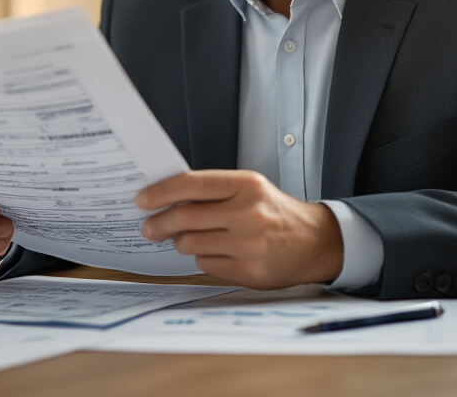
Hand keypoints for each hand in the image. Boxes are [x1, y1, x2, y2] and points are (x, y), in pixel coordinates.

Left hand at [136, 170, 343, 288]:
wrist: (314, 242)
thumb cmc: (275, 213)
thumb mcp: (250, 190)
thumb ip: (213, 192)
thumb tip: (166, 200)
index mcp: (246, 185)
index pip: (192, 184)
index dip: (161, 192)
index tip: (142, 200)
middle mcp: (248, 213)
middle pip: (185, 217)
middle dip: (160, 223)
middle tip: (148, 227)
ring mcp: (249, 244)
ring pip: (191, 244)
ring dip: (182, 242)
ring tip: (187, 239)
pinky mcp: (249, 271)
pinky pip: (206, 265)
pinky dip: (203, 259)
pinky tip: (216, 252)